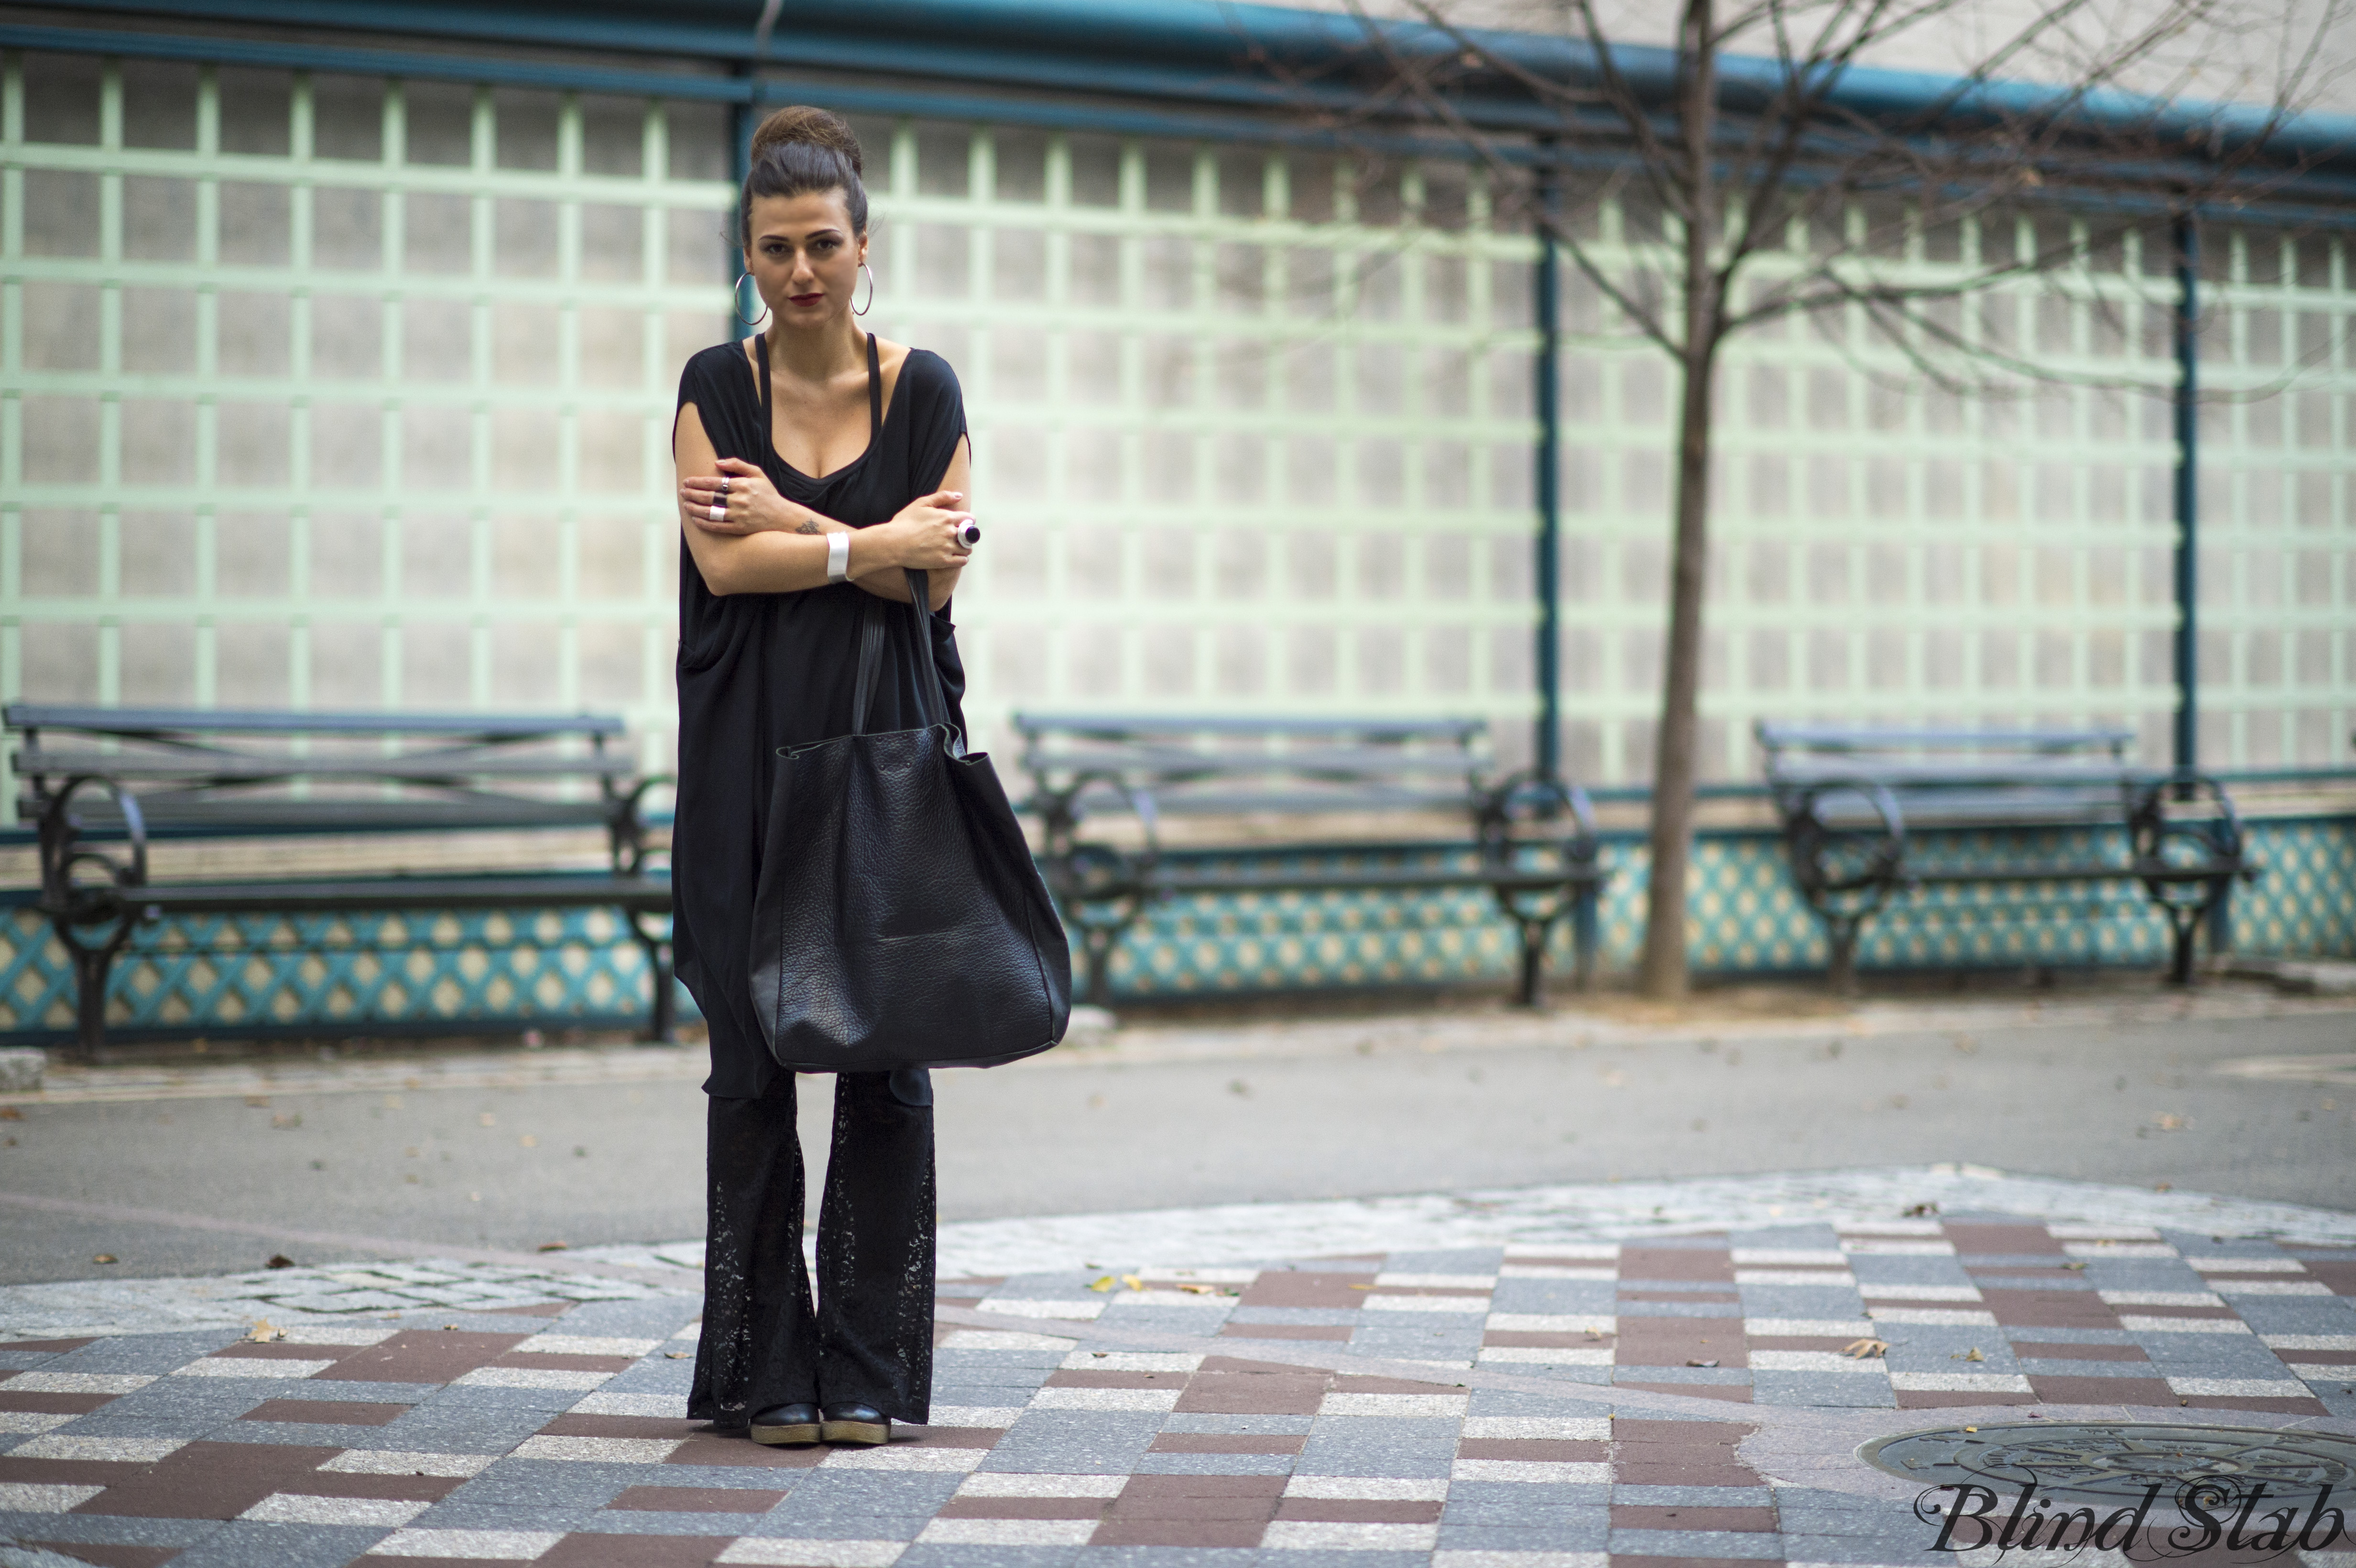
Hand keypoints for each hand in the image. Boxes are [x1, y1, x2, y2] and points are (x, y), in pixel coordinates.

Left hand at [680, 457, 798, 535]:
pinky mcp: (739, 529)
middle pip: (709, 497)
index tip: (687, 481)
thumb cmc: (768, 494)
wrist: (782, 517)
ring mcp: (739, 516)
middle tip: (682, 492)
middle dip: (692, 494)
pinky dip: (705, 523)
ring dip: (695, 508)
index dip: (698, 482)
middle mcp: (739, 500)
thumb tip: (717, 462)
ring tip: (686, 505)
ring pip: (711, 512)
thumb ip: (738, 465)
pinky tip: (696, 519)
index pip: (714, 483)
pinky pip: (718, 526)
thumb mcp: (757, 473)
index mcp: (742, 485)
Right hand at [864, 490, 975, 572]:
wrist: (893, 543)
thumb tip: (959, 495)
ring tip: (956, 546)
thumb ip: (942, 497)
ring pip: (967, 549)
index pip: (969, 519)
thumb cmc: (905, 522)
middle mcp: (950, 532)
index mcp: (947, 517)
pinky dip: (962, 559)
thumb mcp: (921, 503)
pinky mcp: (943, 561)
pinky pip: (962, 561)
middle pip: (969, 534)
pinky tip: (956, 556)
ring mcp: (947, 548)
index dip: (967, 521)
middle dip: (965, 534)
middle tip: (958, 536)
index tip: (963, 523)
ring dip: (964, 547)